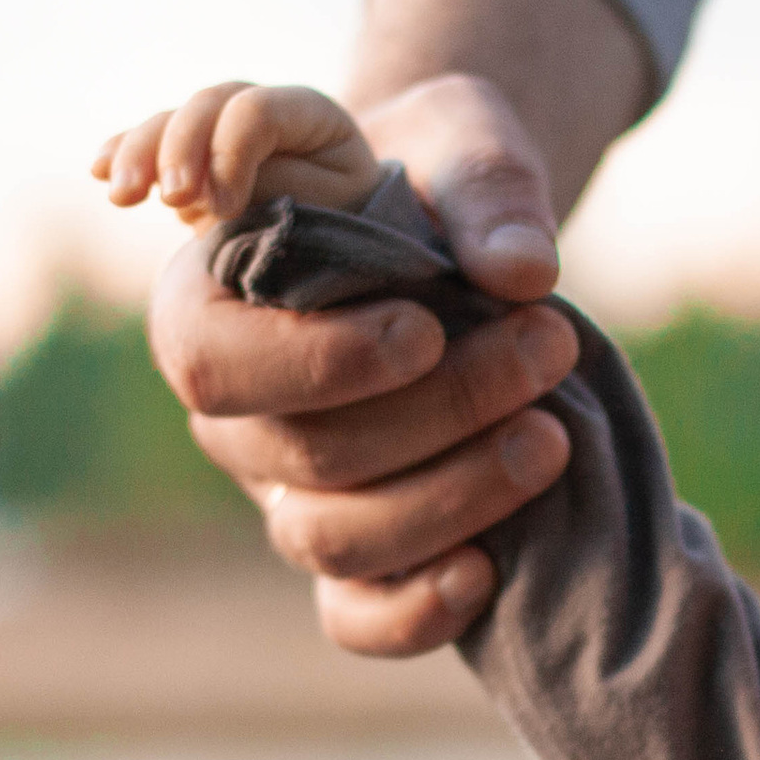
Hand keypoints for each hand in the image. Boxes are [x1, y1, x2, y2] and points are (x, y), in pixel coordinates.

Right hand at [92, 81, 382, 223]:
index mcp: (308, 113)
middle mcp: (262, 108)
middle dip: (180, 150)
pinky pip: (151, 143)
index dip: (230, 155)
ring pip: (173, 120)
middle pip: (208, 105)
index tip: (223, 209)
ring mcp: (223, 128)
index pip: (256, 113)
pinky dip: (123, 153)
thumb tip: (213, 198)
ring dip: (139, 153)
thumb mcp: (333, 212)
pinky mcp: (193, 154)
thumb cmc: (349, 229)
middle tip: (170, 200)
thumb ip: (280, 194)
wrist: (347, 238)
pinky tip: (96, 170)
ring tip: (120, 194)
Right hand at [122, 71, 576, 654]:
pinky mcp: (354, 552)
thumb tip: (521, 271)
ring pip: (332, 540)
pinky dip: (415, 613)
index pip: (207, 361)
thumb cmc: (441, 180)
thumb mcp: (462, 143)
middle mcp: (233, 415)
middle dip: (438, 411)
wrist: (469, 236)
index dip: (314, 361)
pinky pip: (356, 616)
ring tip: (553, 437)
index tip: (427, 328)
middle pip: (299, 453)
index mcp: (205, 302)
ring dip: (452, 497)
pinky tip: (489, 571)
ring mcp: (288, 492)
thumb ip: (485, 188)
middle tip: (550, 345)